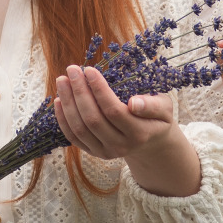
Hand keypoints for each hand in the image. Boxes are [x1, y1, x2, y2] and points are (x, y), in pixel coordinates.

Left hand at [53, 65, 199, 196]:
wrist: (151, 141)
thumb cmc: (157, 116)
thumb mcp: (164, 107)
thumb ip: (152, 105)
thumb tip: (134, 103)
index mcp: (139, 133)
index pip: (114, 111)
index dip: (99, 90)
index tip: (89, 70)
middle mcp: (120, 146)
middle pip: (93, 119)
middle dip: (79, 92)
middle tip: (72, 69)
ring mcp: (105, 152)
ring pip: (80, 128)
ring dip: (68, 103)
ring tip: (63, 80)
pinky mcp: (93, 152)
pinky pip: (73, 137)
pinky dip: (63, 119)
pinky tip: (58, 99)